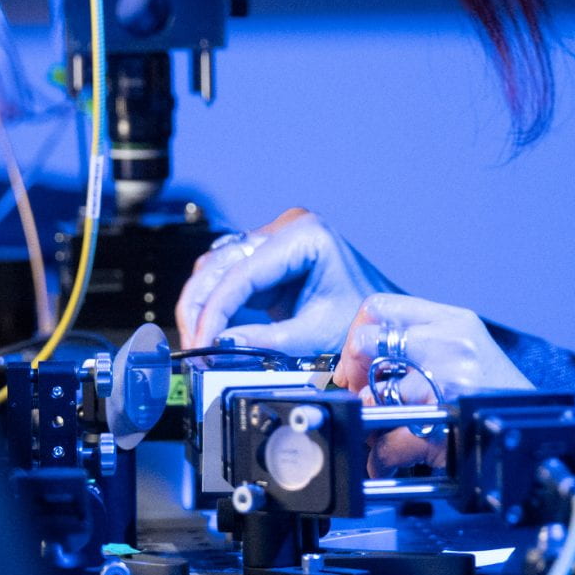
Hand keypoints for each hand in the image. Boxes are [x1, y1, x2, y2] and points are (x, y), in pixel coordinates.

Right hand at [174, 208, 399, 352]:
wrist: (381, 319)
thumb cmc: (361, 319)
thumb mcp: (316, 335)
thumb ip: (267, 341)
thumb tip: (219, 344)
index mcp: (305, 234)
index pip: (242, 272)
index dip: (215, 310)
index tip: (201, 341)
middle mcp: (285, 229)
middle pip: (220, 264)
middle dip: (201, 308)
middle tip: (193, 346)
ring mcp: (274, 242)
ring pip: (216, 269)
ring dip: (202, 306)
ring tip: (198, 343)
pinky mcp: (266, 261)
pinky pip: (228, 279)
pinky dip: (215, 306)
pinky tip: (208, 332)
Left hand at [332, 293, 534, 472]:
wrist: (530, 424)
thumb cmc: (494, 392)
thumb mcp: (462, 349)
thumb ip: (418, 344)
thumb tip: (361, 362)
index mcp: (451, 320)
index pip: (379, 307)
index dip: (356, 336)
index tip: (358, 362)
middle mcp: (449, 342)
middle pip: (366, 341)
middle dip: (352, 374)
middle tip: (360, 395)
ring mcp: (449, 377)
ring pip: (371, 395)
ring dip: (367, 420)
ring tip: (377, 432)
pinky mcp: (446, 416)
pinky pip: (390, 439)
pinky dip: (381, 455)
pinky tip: (388, 459)